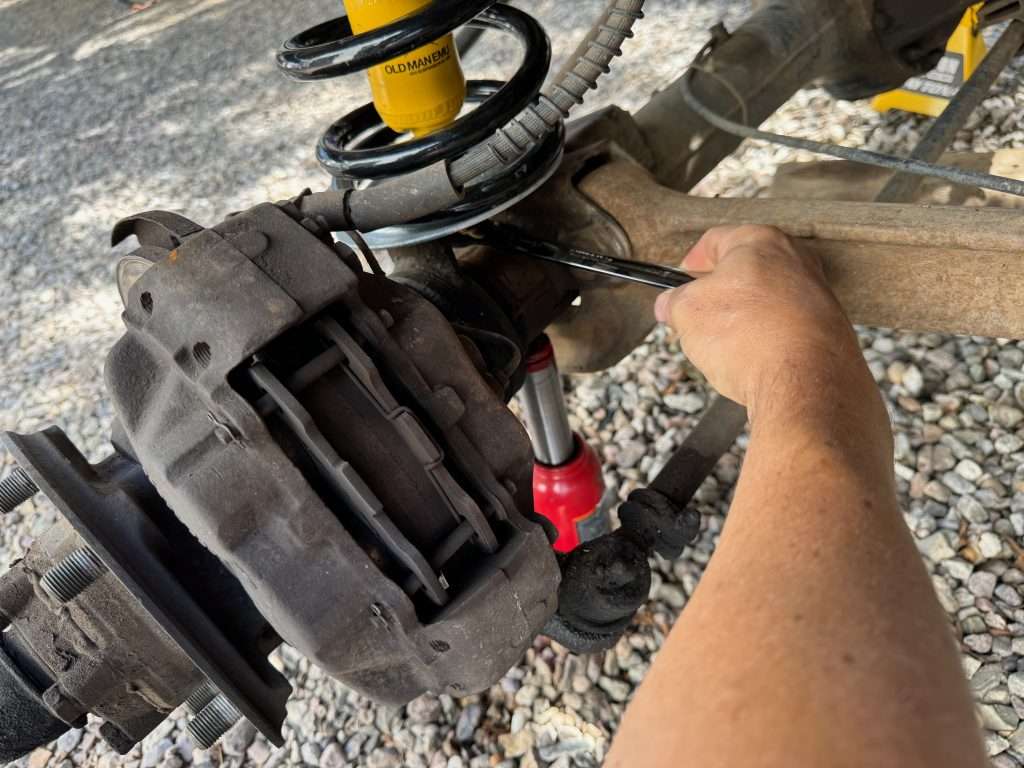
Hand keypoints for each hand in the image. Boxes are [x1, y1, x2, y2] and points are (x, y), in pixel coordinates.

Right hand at [654, 225, 865, 420]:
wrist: (805, 382)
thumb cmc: (750, 337)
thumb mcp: (687, 313)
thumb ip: (673, 302)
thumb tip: (670, 305)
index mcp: (761, 242)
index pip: (716, 240)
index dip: (691, 262)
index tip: (680, 280)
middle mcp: (796, 261)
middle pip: (746, 270)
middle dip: (719, 294)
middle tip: (698, 315)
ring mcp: (817, 295)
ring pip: (767, 300)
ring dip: (743, 319)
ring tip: (725, 346)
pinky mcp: (828, 329)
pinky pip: (786, 328)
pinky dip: (767, 339)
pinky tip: (753, 360)